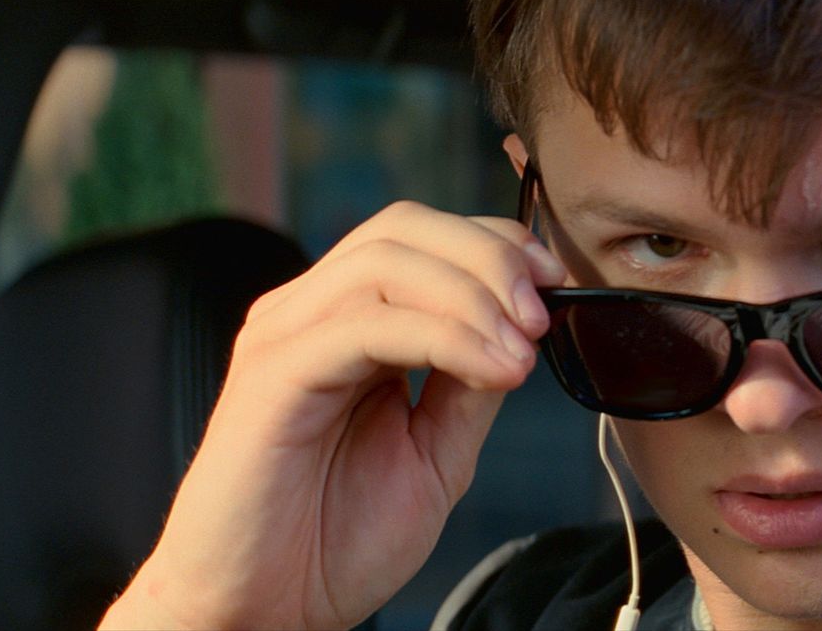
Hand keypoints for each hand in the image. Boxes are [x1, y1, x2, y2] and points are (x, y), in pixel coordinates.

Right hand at [100, 201, 564, 628]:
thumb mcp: (435, 451)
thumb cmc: (334, 539)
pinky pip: (365, 326)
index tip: (558, 283)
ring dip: (473, 296)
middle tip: (541, 314)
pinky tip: (493, 370)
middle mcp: (308, 314)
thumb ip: (470, 385)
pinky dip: (444, 337)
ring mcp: (284, 338)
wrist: (264, 610)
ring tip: (521, 351)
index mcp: (343, 321)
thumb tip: (523, 329)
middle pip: (404, 228)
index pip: (422, 237)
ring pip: (385, 262)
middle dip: (489, 258)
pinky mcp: (272, 376)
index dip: (496, 245)